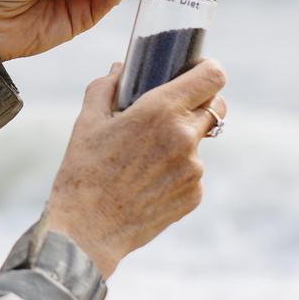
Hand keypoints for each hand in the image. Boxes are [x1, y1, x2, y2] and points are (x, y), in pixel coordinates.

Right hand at [43, 58, 226, 276]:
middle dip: (198, 103)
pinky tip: (146, 183)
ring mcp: (194, 169)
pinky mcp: (195, 195)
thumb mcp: (87, 121)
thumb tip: (120, 70)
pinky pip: (192, 172)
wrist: (87, 230)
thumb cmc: (83, 171)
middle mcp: (185, 136)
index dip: (208, 69)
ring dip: (181, 141)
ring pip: (199, 141)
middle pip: (216, 106)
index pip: (213, 76)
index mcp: (160, 110)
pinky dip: (176, 171)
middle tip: (172, 111)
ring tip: (144, 159)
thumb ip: (105, 87)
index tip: (196, 72)